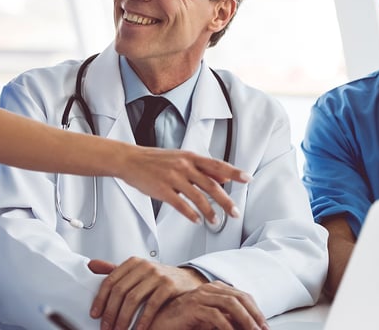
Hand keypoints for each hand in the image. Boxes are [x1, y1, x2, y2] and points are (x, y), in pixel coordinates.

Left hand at [88, 257, 206, 329]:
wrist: (188, 280)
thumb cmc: (159, 279)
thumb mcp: (136, 272)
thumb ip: (115, 270)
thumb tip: (91, 265)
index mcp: (133, 263)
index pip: (110, 281)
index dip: (100, 299)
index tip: (95, 314)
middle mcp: (144, 266)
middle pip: (120, 291)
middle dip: (110, 312)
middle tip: (106, 327)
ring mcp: (157, 275)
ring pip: (133, 299)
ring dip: (124, 318)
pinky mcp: (169, 286)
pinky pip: (152, 305)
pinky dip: (143, 320)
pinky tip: (139, 329)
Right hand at [120, 147, 248, 223]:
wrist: (130, 160)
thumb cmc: (156, 160)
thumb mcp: (181, 158)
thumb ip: (202, 168)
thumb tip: (224, 177)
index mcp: (190, 157)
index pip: (217, 165)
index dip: (233, 172)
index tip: (247, 179)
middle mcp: (184, 166)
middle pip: (211, 185)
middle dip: (225, 201)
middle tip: (235, 212)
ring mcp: (173, 178)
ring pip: (197, 197)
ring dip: (209, 211)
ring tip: (216, 221)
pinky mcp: (162, 189)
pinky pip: (180, 204)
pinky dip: (190, 214)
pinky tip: (196, 220)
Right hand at [149, 281, 266, 329]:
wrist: (155, 325)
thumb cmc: (180, 325)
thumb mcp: (207, 323)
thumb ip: (224, 321)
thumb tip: (247, 326)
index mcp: (212, 290)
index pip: (241, 295)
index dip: (255, 310)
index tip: (264, 326)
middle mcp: (207, 289)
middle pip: (239, 297)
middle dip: (255, 315)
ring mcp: (199, 296)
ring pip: (232, 304)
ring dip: (246, 321)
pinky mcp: (192, 307)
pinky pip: (216, 316)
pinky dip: (228, 327)